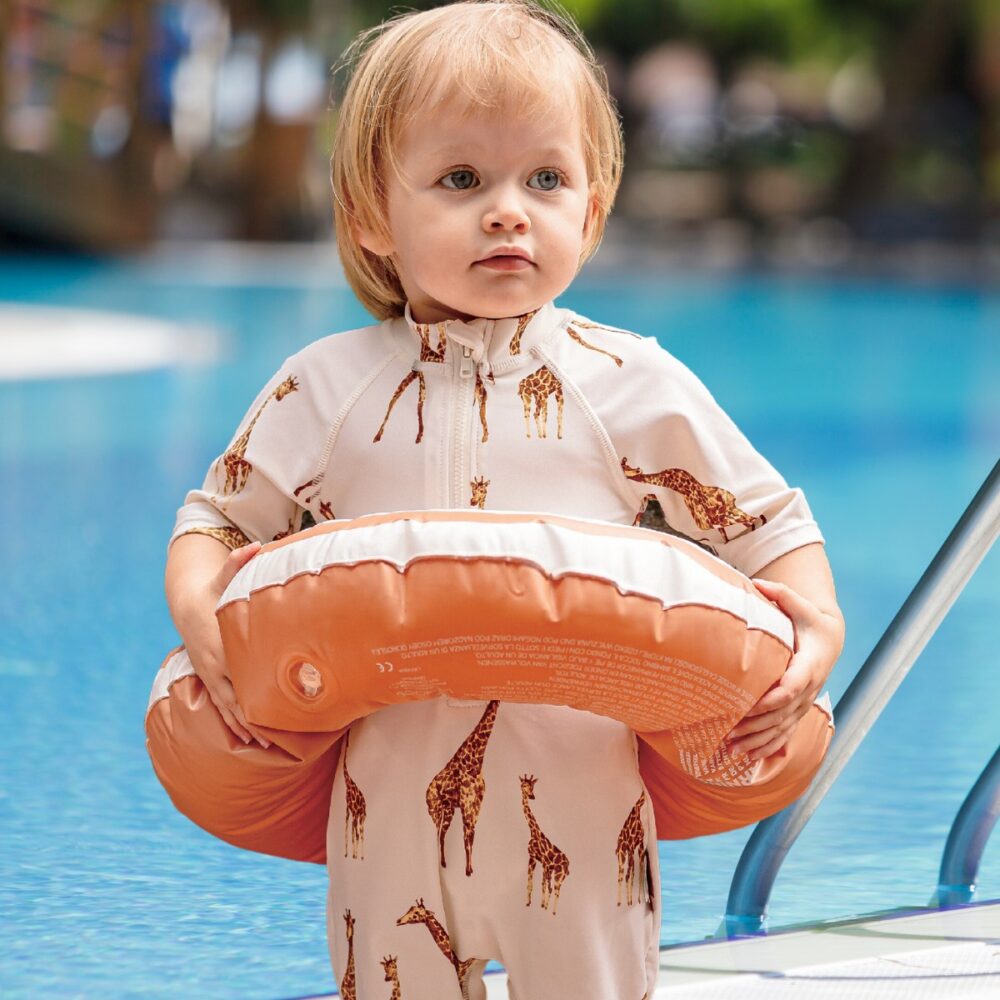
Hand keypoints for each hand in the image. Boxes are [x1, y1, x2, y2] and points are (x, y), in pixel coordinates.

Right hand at [182, 541, 270, 748]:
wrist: (186, 603)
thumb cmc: (211, 590)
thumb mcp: (223, 577)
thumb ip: (239, 564)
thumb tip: (256, 546)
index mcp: (219, 645)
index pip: (238, 673)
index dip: (252, 691)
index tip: (270, 708)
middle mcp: (214, 665)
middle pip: (234, 698)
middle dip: (252, 719)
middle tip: (274, 740)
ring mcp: (211, 675)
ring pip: (228, 707)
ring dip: (245, 727)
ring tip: (265, 748)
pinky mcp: (211, 678)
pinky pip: (222, 705)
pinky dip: (234, 723)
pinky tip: (250, 740)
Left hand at [725, 578, 841, 760]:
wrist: (829, 638)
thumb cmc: (808, 619)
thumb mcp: (799, 605)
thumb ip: (780, 594)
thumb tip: (758, 583)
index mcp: (809, 665)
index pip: (792, 686)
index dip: (774, 698)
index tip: (752, 706)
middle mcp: (808, 688)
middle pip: (782, 713)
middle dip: (757, 725)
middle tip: (729, 733)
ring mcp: (804, 703)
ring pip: (782, 728)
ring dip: (758, 741)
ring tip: (731, 750)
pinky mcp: (798, 711)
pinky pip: (784, 734)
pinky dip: (767, 748)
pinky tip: (747, 759)